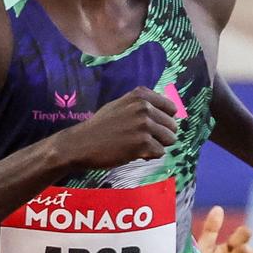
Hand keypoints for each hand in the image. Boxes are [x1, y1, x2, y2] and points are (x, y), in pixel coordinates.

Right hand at [50, 88, 178, 174]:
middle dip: (161, 135)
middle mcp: (144, 108)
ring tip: (140, 147)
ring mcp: (144, 126)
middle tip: (144, 140)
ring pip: (170, 139)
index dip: (165, 120)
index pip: (172, 108)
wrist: (80, 144)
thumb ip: (142, 105)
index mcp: (140, 96)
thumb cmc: (99, 126)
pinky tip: (135, 154)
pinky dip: (150, 156)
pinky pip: (160, 152)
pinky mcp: (142, 144)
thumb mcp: (119, 105)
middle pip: (172, 126)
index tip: (154, 127)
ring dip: (157, 146)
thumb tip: (168, 112)